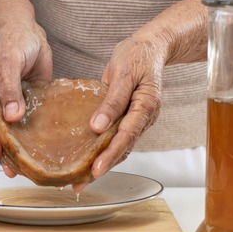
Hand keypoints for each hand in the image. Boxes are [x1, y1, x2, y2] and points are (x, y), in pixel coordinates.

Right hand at [0, 0, 52, 178]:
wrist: (29, 31)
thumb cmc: (14, 40)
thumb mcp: (10, 60)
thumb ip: (10, 87)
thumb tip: (11, 116)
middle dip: (1, 151)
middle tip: (11, 170)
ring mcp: (12, 104)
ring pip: (11, 131)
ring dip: (16, 149)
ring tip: (23, 170)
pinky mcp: (29, 104)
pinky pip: (29, 123)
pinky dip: (33, 137)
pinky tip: (41, 151)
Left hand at [75, 0, 232, 191]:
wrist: (152, 47)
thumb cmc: (138, 55)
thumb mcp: (123, 72)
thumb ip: (111, 100)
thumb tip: (96, 127)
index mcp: (146, 106)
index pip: (126, 136)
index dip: (110, 154)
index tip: (95, 169)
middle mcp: (145, 117)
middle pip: (124, 148)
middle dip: (103, 167)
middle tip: (81, 184)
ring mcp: (139, 119)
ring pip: (121, 146)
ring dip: (103, 162)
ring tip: (80, 179)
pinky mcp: (130, 118)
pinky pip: (118, 137)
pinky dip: (104, 149)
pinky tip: (88, 157)